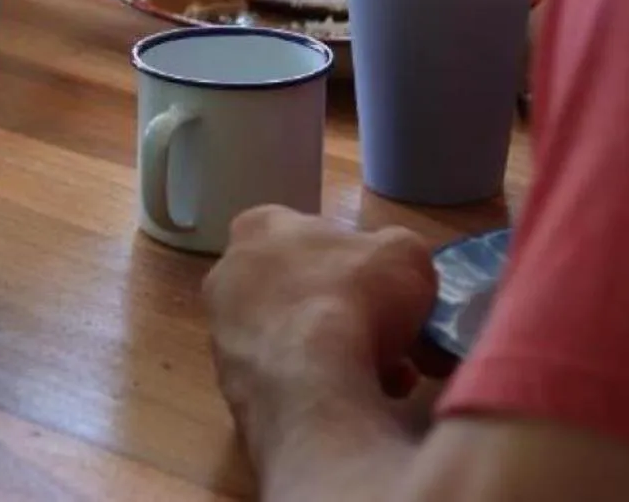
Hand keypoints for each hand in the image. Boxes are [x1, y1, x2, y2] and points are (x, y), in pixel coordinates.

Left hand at [203, 208, 437, 442]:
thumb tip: (393, 268)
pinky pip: (285, 380)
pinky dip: (319, 388)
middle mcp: (227, 274)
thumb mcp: (405, 253)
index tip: (380, 286)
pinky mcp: (228, 382)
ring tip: (385, 376)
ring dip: (338, 355)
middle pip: (300, 291)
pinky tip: (356, 400)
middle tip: (389, 337)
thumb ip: (397, 251)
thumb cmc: (355, 297)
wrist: (312, 383)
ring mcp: (222, 331)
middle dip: (347, 314)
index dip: (350, 259)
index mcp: (259, 228)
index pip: (303, 233)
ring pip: (294, 340)